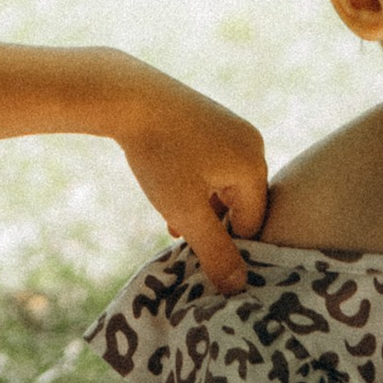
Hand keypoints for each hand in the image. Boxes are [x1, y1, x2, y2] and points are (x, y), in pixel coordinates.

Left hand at [116, 73, 269, 292]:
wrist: (127, 95)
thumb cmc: (160, 154)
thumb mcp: (186, 212)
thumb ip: (215, 252)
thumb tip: (239, 287)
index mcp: (254, 164)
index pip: (252, 223)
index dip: (224, 243)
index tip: (195, 250)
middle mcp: (251, 142)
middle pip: (240, 204)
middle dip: (210, 224)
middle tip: (178, 234)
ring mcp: (231, 127)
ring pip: (222, 185)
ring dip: (199, 207)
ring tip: (170, 219)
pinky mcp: (209, 119)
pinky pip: (212, 164)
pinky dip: (193, 184)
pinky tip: (167, 194)